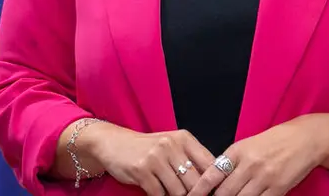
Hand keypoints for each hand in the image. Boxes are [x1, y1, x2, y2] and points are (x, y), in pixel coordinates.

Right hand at [81, 124, 215, 195]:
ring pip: (178, 191)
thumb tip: (214, 184)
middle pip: (196, 182)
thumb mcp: (172, 147)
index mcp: (184, 138)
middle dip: (195, 195)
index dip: (214, 183)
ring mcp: (156, 157)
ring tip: (171, 193)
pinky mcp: (142, 170)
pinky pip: (159, 194)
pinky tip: (156, 192)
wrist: (114, 143)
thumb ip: (192, 160)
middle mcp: (171, 145)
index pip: (210, 164)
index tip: (214, 194)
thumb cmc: (148, 148)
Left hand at [188, 117, 322, 195]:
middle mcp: (248, 165)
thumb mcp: (247, 145)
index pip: (212, 174)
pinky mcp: (278, 189)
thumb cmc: (273, 141)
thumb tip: (213, 180)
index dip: (199, 189)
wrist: (303, 139)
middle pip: (225, 192)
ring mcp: (264, 178)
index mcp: (237, 151)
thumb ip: (231, 162)